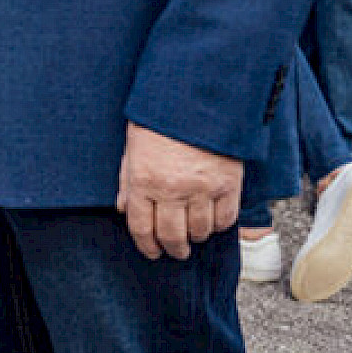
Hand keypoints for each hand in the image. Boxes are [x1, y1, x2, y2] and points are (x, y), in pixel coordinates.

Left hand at [115, 123, 240, 260]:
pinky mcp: (229, 185)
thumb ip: (127, 181)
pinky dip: (219, 226)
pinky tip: (212, 222)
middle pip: (171, 235)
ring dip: (195, 237)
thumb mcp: (132, 146)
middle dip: (172, 249)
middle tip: (175, 251)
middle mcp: (172, 190)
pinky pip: (225, 219)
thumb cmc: (160, 120)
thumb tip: (123, 209)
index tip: (152, 252)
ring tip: (193, 235)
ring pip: (199, 231)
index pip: (141, 226)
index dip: (146, 245)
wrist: (197, 100)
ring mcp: (202, 189)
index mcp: (143, 180)